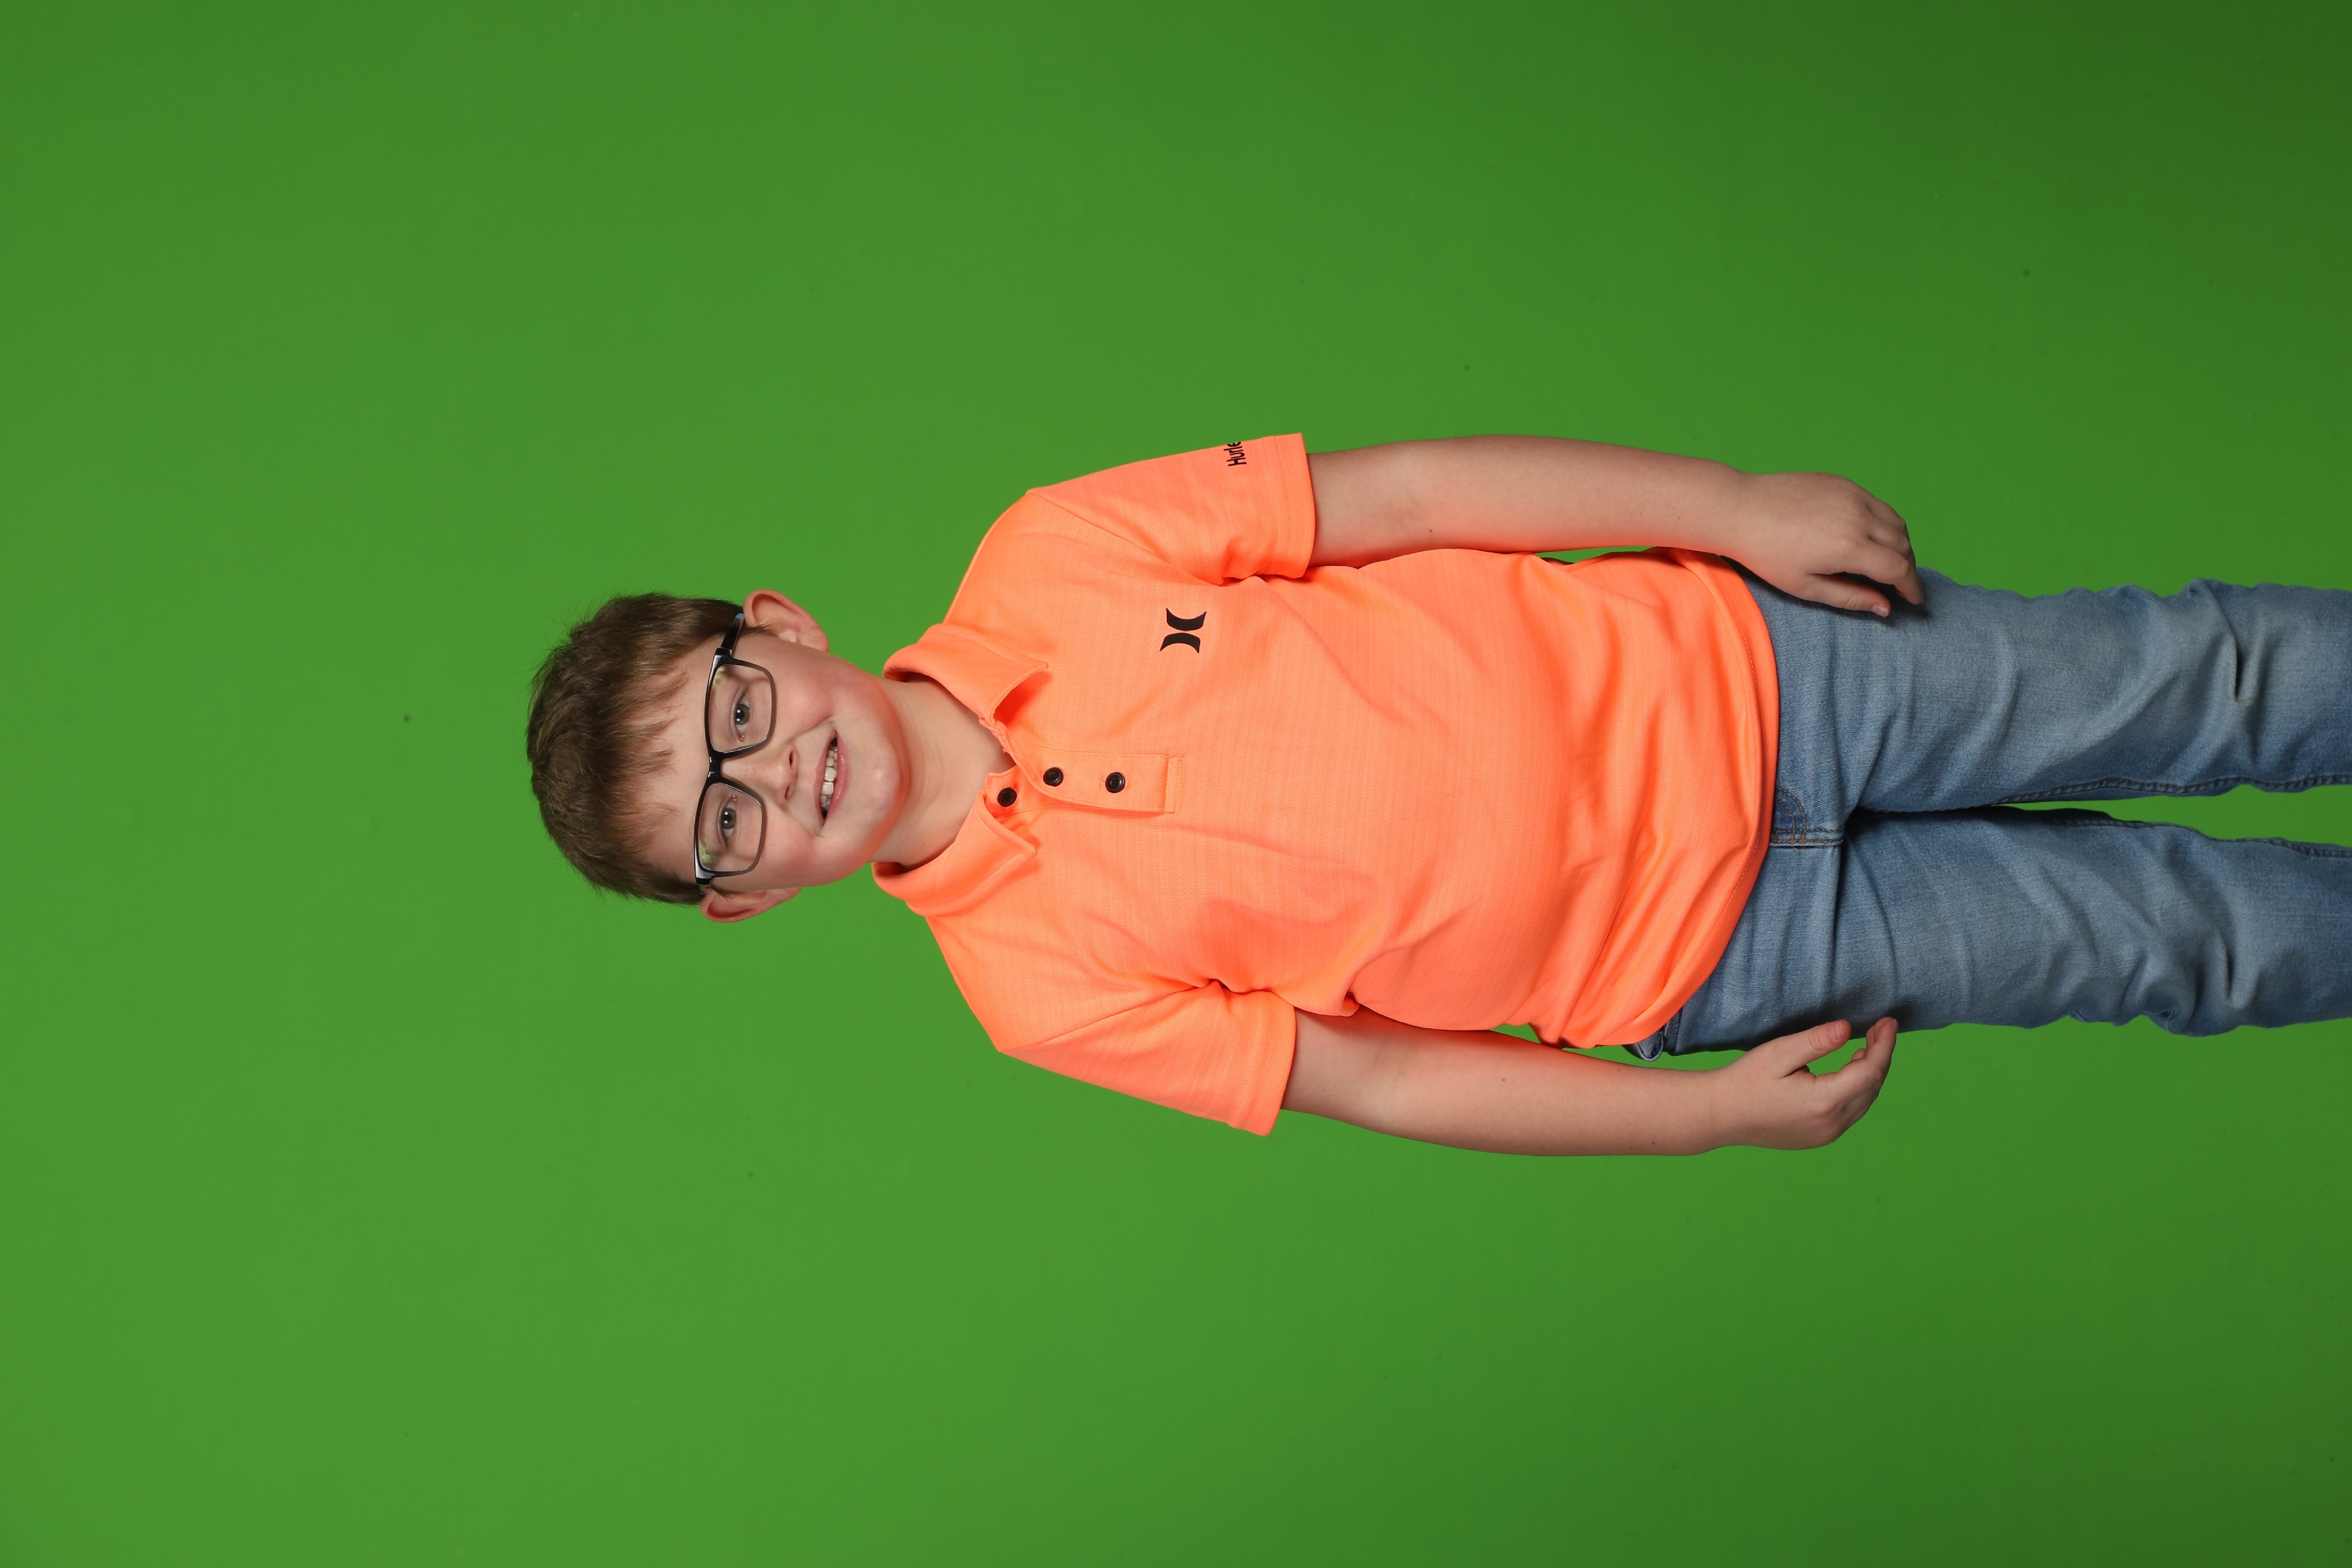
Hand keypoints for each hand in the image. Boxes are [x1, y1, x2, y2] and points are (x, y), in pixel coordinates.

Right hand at [1703, 1017, 1896, 1148]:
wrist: (1720, 1115)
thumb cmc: (1745, 1081)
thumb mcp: (1778, 1053)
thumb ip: (1815, 1041)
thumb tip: (1847, 1028)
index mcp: (1823, 1101)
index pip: (1871, 1070)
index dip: (1884, 1044)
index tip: (1889, 1021)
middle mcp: (1831, 1123)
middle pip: (1873, 1086)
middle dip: (1881, 1056)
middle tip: (1879, 1029)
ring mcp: (1826, 1135)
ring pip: (1865, 1101)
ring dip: (1871, 1074)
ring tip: (1867, 1048)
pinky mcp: (1819, 1138)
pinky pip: (1851, 1112)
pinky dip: (1858, 1090)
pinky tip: (1850, 1073)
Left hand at [1727, 472, 1922, 615]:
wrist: (1740, 510)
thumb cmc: (1766, 554)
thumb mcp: (1805, 586)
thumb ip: (1850, 598)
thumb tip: (1885, 607)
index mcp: (1850, 547)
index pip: (1899, 568)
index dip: (1912, 587)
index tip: (1914, 600)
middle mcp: (1858, 517)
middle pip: (1903, 544)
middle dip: (1908, 567)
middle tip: (1902, 585)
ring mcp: (1852, 495)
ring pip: (1896, 521)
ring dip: (1901, 543)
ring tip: (1891, 562)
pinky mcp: (1843, 482)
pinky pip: (1877, 503)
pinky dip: (1885, 522)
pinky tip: (1872, 536)